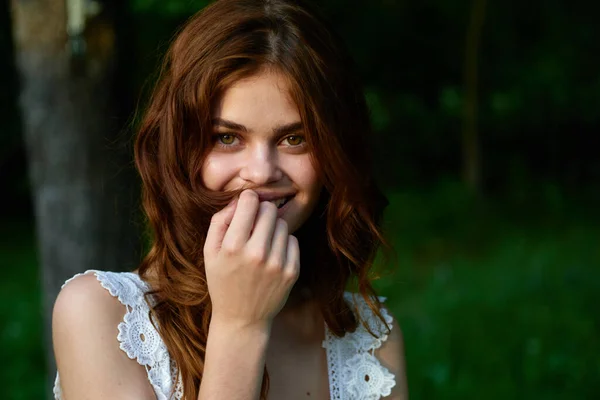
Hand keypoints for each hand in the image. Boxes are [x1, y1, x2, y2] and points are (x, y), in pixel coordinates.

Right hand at [203, 190, 299, 329]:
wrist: (242, 319)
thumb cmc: (223, 281)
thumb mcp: (210, 252)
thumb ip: (220, 221)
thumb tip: (239, 199)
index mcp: (233, 246)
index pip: (249, 201)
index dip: (247, 200)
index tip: (246, 206)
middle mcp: (256, 253)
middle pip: (269, 209)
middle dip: (261, 212)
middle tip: (254, 225)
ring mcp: (276, 263)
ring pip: (282, 224)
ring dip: (272, 228)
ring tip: (262, 243)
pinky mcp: (292, 272)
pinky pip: (293, 240)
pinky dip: (283, 243)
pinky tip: (272, 255)